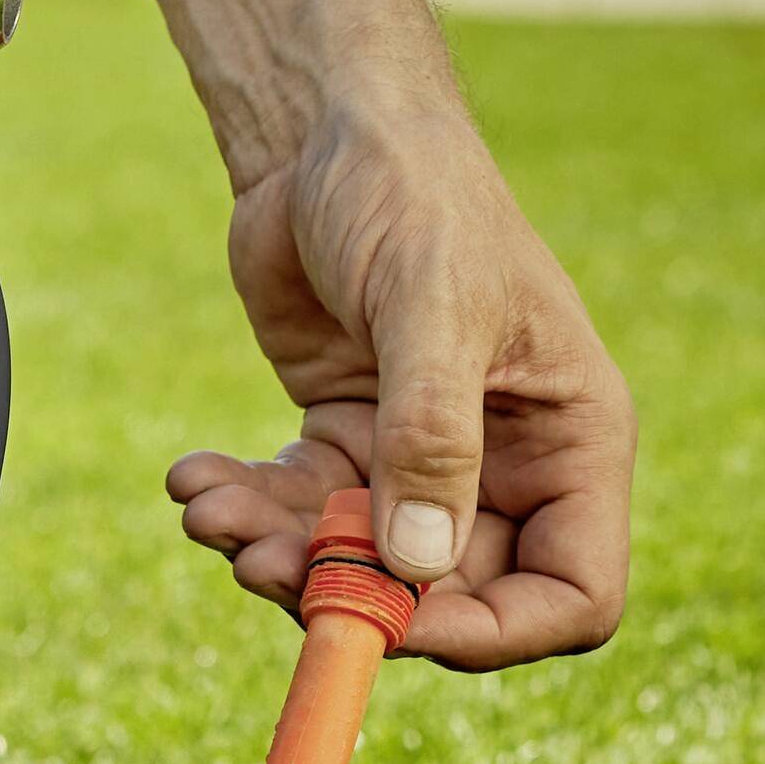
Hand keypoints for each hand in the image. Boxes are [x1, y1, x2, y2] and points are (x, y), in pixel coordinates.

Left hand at [164, 103, 634, 670]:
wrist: (324, 128)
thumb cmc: (412, 191)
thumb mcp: (431, 305)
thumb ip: (431, 435)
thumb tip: (417, 566)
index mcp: (572, 442)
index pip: (570, 594)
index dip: (491, 635)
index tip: (394, 626)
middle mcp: (507, 466)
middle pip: (446, 597)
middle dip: (352, 594)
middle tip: (259, 567)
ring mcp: (421, 459)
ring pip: (357, 566)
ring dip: (277, 557)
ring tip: (208, 513)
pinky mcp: (345, 440)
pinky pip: (299, 514)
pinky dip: (244, 509)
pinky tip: (193, 477)